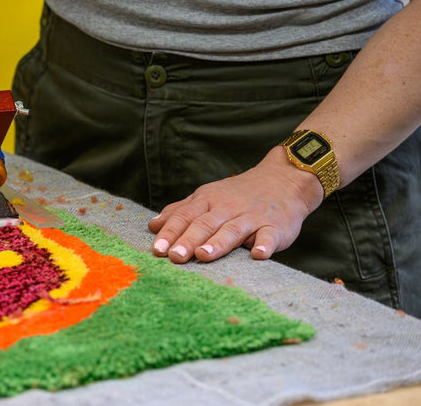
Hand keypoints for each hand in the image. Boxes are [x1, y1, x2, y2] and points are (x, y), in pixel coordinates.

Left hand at [147, 147, 323, 262]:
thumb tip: (153, 225)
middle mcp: (227, 208)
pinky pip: (269, 236)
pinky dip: (265, 245)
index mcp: (208, 200)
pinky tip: (258, 255)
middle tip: (174, 257)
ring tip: (203, 255)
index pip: (184, 217)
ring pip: (232, 230)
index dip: (170, 232)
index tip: (156, 250)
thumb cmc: (238, 195)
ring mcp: (252, 217)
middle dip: (188, 240)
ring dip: (218, 243)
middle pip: (205, 224)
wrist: (284, 179)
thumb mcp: (207, 197)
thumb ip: (180, 211)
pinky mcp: (276, 227)